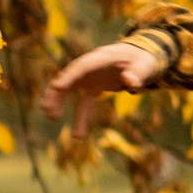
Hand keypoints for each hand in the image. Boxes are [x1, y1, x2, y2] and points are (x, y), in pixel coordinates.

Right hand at [40, 38, 161, 118]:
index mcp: (102, 58)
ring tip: (51, 118)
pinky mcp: (93, 87)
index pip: (82, 66)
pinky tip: (78, 135)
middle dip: (57, 92)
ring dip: (59, 103)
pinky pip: (83, 102)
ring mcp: (90, 77)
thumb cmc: (144, 60)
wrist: (142, 58)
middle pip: (70, 78)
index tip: (57, 87)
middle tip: (47, 108)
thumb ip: (138, 73)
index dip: (70, 75)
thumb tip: (130, 83)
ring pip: (70, 90)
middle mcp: (92, 67)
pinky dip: (79, 116)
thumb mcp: (146, 66)